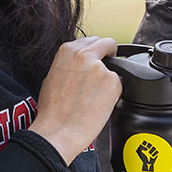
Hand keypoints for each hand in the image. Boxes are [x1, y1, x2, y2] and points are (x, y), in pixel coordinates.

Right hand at [30, 36, 121, 163]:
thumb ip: (70, 64)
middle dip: (107, 58)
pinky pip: (119, 85)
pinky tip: (99, 105)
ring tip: (94, 97)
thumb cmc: (52, 110)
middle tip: (100, 78)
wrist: (58, 131)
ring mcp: (100, 67)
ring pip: (114, 67)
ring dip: (108, 79)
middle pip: (106, 44)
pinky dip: (113, 94)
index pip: (91, 41)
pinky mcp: (113, 82)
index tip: (96, 62)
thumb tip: (83, 64)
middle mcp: (84, 54)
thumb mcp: (53, 75)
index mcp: (68, 50)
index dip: (95, 53)